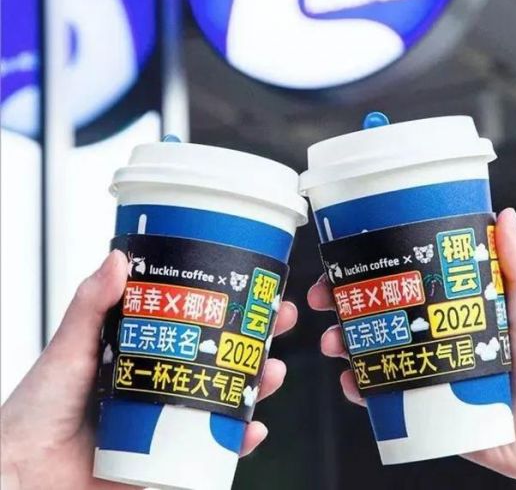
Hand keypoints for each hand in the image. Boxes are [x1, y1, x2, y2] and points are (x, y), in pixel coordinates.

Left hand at [1, 250, 297, 488]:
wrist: (20, 476)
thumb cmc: (35, 413)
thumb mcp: (68, 350)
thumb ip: (92, 306)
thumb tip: (118, 260)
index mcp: (142, 356)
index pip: (195, 328)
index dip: (227, 311)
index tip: (253, 292)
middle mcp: (160, 386)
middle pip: (220, 362)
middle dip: (255, 344)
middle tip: (278, 324)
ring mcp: (167, 424)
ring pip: (225, 403)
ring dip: (256, 388)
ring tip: (271, 374)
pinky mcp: (168, 461)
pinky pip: (213, 452)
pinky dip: (237, 442)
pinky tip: (251, 429)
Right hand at [308, 208, 515, 488]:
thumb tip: (505, 216)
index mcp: (441, 306)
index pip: (395, 279)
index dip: (362, 269)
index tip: (339, 262)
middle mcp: (423, 333)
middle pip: (370, 312)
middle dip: (339, 305)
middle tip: (324, 302)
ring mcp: (415, 366)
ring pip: (365, 350)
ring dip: (340, 343)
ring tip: (336, 345)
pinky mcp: (414, 403)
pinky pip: (376, 394)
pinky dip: (358, 388)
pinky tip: (353, 384)